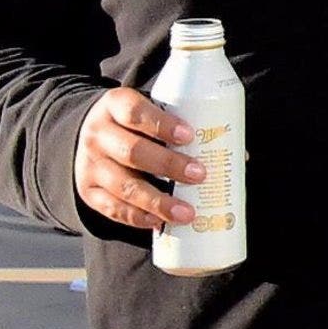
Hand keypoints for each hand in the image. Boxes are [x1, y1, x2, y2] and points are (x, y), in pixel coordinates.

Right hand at [74, 88, 201, 230]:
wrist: (91, 135)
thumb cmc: (136, 124)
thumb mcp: (149, 112)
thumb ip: (182, 126)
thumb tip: (239, 154)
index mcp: (115, 106)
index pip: (135, 112)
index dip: (161, 125)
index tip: (189, 136)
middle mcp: (98, 134)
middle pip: (131, 151)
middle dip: (168, 165)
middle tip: (199, 174)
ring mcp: (90, 164)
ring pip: (122, 185)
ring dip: (157, 201)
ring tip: (187, 212)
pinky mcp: (88, 190)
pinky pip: (111, 208)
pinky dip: (137, 217)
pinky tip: (159, 222)